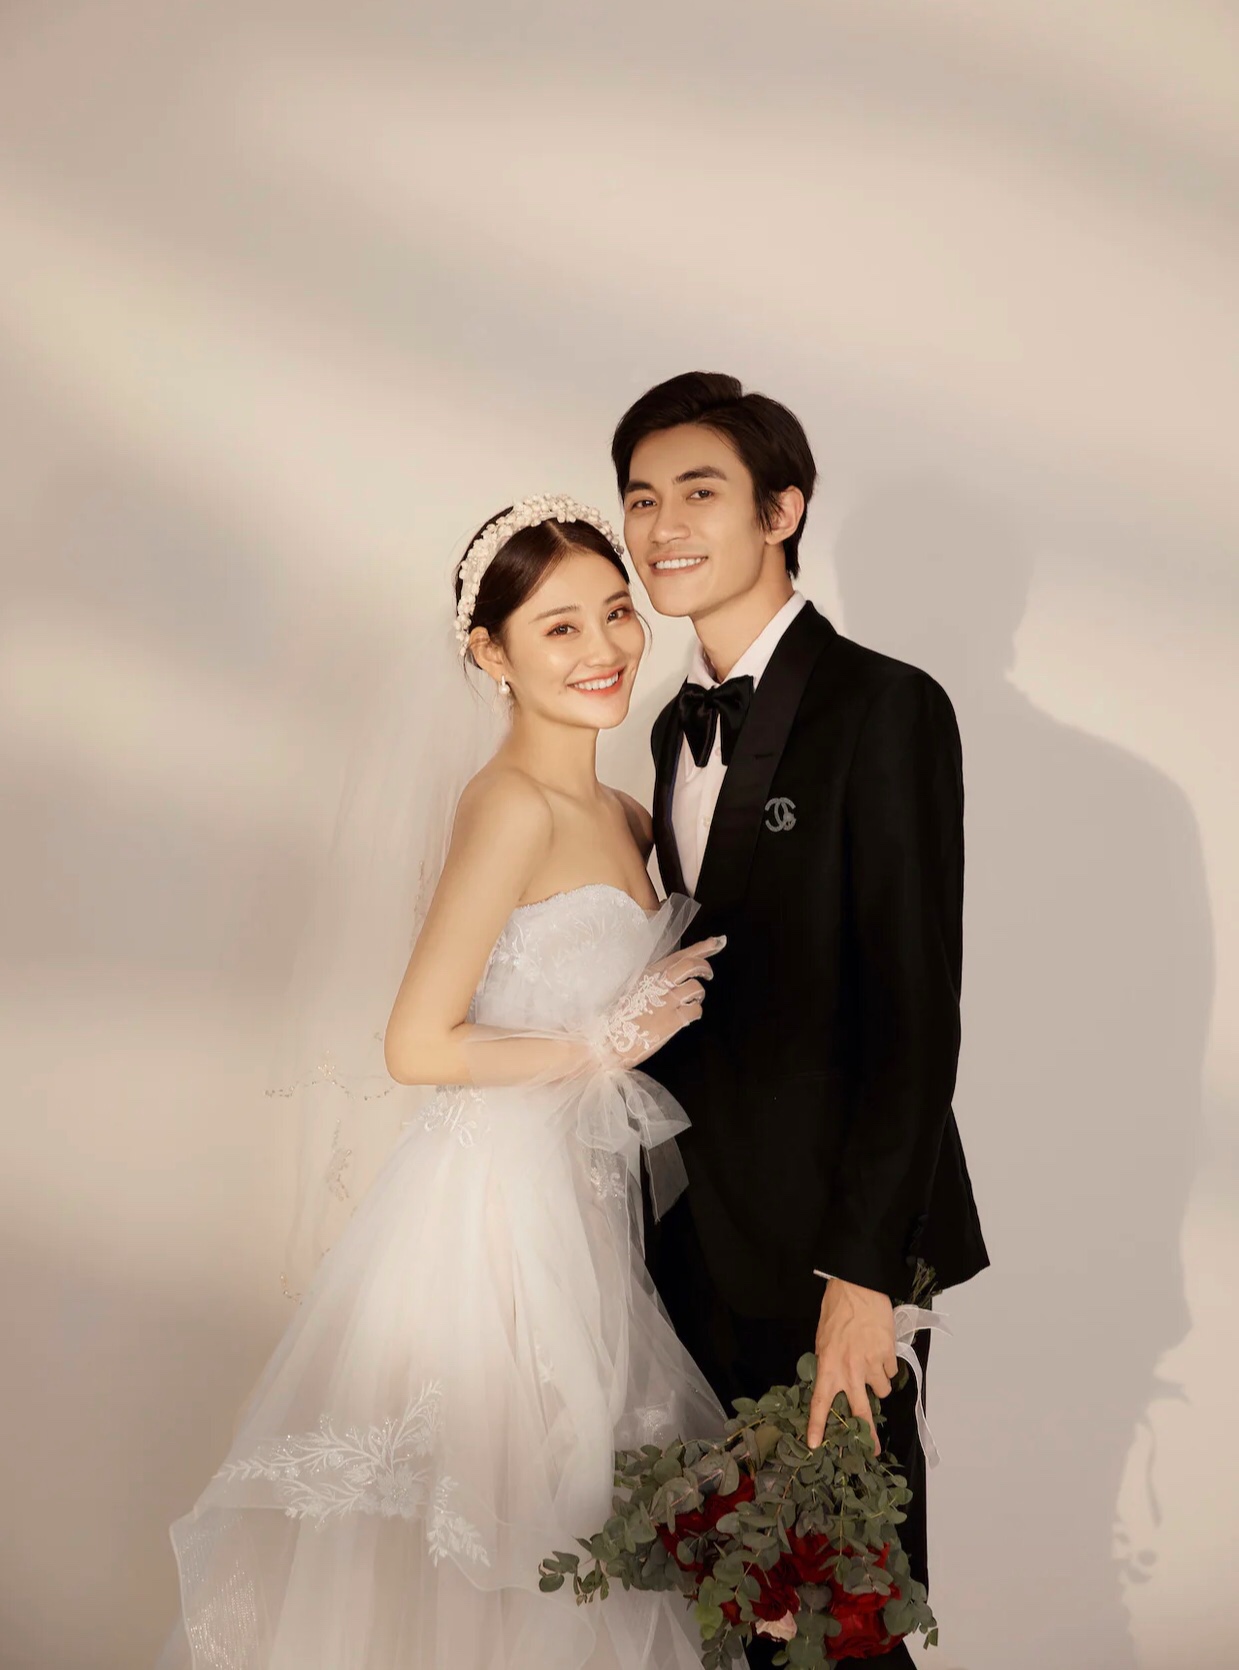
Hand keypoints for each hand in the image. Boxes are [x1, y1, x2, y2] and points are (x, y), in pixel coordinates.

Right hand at [592, 936, 724, 1068]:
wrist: (608, 1040)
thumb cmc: (618, 1017)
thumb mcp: (633, 990)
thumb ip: (653, 980)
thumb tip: (673, 974)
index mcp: (649, 973)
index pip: (680, 955)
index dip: (701, 947)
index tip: (717, 941)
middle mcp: (659, 983)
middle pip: (692, 966)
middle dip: (705, 967)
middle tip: (708, 974)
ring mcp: (667, 1001)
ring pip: (696, 988)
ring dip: (698, 994)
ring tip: (692, 1000)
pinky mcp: (673, 1020)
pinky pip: (695, 1010)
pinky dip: (695, 1012)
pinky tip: (687, 1016)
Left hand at [807, 1277, 896, 1452]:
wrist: (858, 1286)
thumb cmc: (837, 1310)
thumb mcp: (823, 1340)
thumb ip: (830, 1364)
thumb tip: (837, 1381)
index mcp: (828, 1366)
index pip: (820, 1402)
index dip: (817, 1425)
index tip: (816, 1444)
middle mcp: (850, 1370)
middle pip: (861, 1411)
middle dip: (867, 1435)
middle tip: (871, 1449)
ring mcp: (871, 1364)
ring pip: (882, 1391)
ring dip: (879, 1383)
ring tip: (873, 1364)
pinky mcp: (888, 1355)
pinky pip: (892, 1372)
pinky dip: (888, 1366)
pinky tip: (881, 1349)